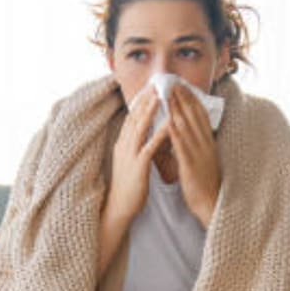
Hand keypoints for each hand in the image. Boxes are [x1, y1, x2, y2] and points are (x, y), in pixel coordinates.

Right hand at [106, 88, 170, 221]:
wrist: (119, 207)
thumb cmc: (128, 186)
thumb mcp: (129, 161)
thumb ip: (135, 146)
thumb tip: (141, 135)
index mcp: (122, 144)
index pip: (131, 118)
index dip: (140, 102)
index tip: (148, 88)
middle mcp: (124, 146)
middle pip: (134, 117)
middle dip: (145, 99)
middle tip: (155, 83)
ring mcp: (130, 155)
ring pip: (140, 127)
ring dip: (151, 110)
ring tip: (161, 95)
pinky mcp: (138, 166)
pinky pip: (150, 146)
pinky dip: (160, 133)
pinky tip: (169, 123)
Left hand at [168, 83, 220, 227]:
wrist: (210, 202)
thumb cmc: (204, 182)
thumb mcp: (203, 157)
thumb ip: (196, 143)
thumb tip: (186, 131)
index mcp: (208, 141)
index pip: (200, 114)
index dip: (191, 98)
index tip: (182, 85)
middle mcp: (205, 144)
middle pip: (193, 116)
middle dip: (182, 97)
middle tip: (172, 82)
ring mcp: (199, 153)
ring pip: (187, 126)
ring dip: (176, 108)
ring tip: (167, 94)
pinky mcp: (191, 165)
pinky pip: (182, 146)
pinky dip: (174, 132)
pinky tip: (167, 121)